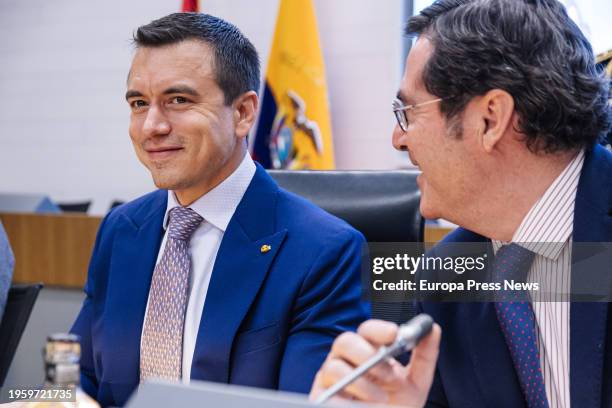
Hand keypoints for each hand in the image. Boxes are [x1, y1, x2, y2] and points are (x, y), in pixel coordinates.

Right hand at [310, 319, 440, 406]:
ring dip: (362, 377)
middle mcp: (347, 361)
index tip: (394, 333)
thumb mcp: (415, 383)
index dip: (378, 329)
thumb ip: (424, 356)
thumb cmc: (395, 407)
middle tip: (388, 370)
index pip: (367, 331)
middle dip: (367, 352)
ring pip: (335, 362)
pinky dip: (354, 391)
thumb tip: (432, 328)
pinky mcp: (323, 395)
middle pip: (345, 340)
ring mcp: (333, 378)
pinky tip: (370, 401)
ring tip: (382, 395)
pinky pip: (330, 385)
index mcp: (368, 352)